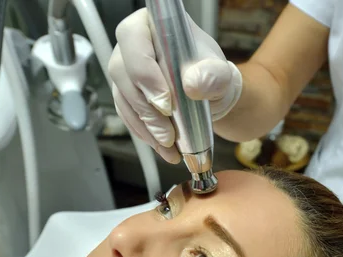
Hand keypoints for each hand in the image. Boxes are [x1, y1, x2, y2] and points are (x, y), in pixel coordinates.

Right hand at [107, 8, 242, 162]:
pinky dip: (144, 133)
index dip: (145, 72)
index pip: (134, 40)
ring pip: (123, 98)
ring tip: (169, 144)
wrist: (209, 93)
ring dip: (145, 126)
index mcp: (151, 25)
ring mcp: (125, 71)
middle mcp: (131, 45)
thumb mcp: (219, 73)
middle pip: (122, 73)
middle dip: (146, 109)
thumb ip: (211, 74)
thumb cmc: (211, 74)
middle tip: (168, 133)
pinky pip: (127, 115)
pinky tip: (161, 146)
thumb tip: (192, 84)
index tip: (166, 103)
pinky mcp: (126, 95)